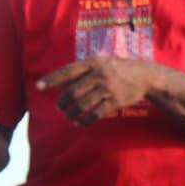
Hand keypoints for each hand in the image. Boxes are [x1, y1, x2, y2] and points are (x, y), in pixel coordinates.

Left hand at [37, 57, 155, 125]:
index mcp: (93, 63)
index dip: (51, 79)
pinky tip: (78, 123)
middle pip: (73, 91)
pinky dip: (84, 120)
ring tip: (67, 116)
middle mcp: (100, 74)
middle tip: (58, 107)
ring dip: (71, 113)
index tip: (38, 87)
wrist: (146, 75)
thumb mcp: (100, 63)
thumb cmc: (116, 69)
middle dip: (62, 102)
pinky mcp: (116, 101)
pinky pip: (95, 114)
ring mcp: (108, 88)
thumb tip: (57, 82)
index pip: (67, 71)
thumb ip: (80, 72)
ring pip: (82, 104)